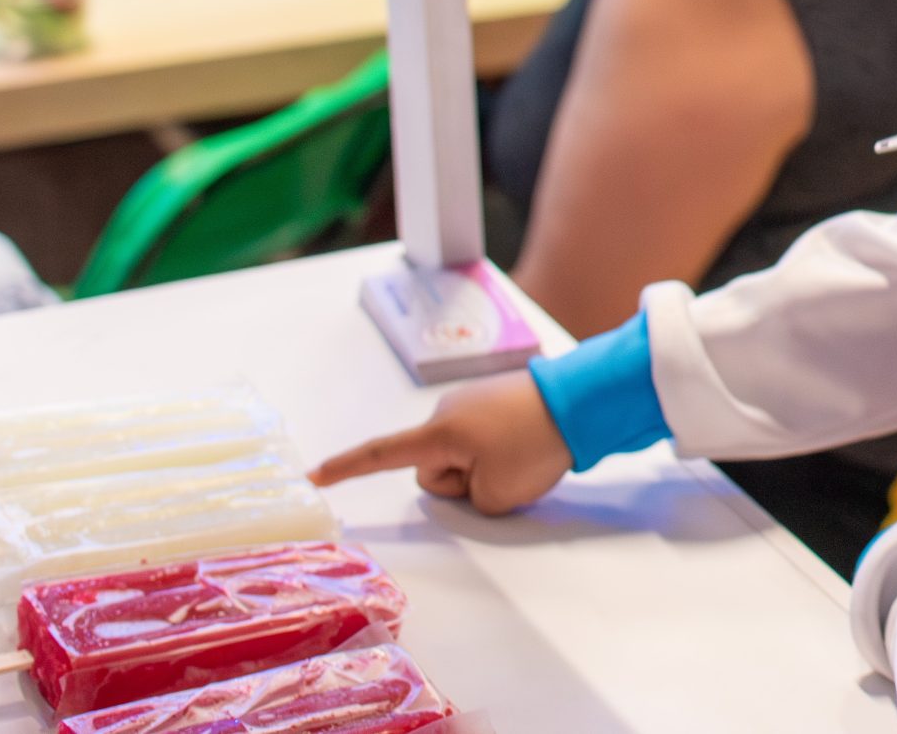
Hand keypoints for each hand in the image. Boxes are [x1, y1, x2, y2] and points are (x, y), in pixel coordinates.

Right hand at [310, 372, 572, 515]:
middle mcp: (446, 412)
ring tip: (525, 455)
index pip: (381, 455)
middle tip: (507, 474)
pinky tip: (530, 442)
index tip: (314, 477)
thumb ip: (469, 497)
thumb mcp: (496, 494)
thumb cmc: (535, 446)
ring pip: (462, 457)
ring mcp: (471, 402)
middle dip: (464, 483)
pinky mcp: (494, 400)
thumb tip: (474, 474)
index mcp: (438, 433)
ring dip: (486, 467)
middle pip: (436, 469)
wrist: (583, 401)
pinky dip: (501, 450)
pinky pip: (483, 440)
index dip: (346, 469)